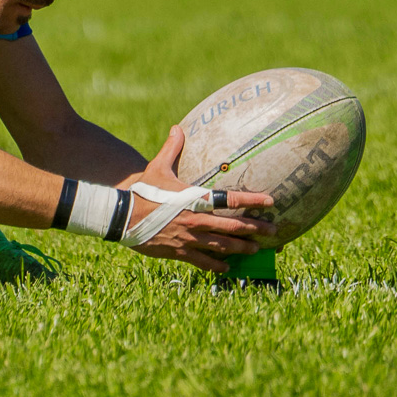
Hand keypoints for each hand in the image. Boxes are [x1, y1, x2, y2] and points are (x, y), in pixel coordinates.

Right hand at [125, 125, 275, 273]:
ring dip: (242, 248)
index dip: (253, 200)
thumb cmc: (142, 191)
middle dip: (256, 229)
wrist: (122, 217)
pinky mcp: (180, 252)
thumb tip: (178, 127)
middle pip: (233, 226)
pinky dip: (217, 266)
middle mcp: (196, 220)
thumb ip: (172, 149)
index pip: (230, 199)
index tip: (271, 201)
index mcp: (195, 199)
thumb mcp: (157, 168)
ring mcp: (189, 238)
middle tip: (273, 231)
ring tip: (256, 249)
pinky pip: (204, 261)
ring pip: (223, 246)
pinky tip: (228, 268)